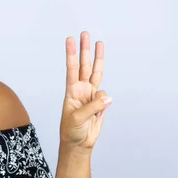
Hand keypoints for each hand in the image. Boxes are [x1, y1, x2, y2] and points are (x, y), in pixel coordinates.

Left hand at [59, 31, 110, 151]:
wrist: (79, 144)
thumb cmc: (72, 131)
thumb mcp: (78, 119)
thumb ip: (92, 107)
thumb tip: (108, 97)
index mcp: (71, 91)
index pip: (71, 69)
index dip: (71, 54)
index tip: (70, 40)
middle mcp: (81, 89)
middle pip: (84, 65)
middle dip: (85, 49)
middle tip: (84, 33)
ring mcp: (91, 94)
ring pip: (96, 72)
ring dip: (98, 58)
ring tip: (99, 42)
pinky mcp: (100, 102)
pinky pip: (106, 96)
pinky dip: (105, 102)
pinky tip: (99, 112)